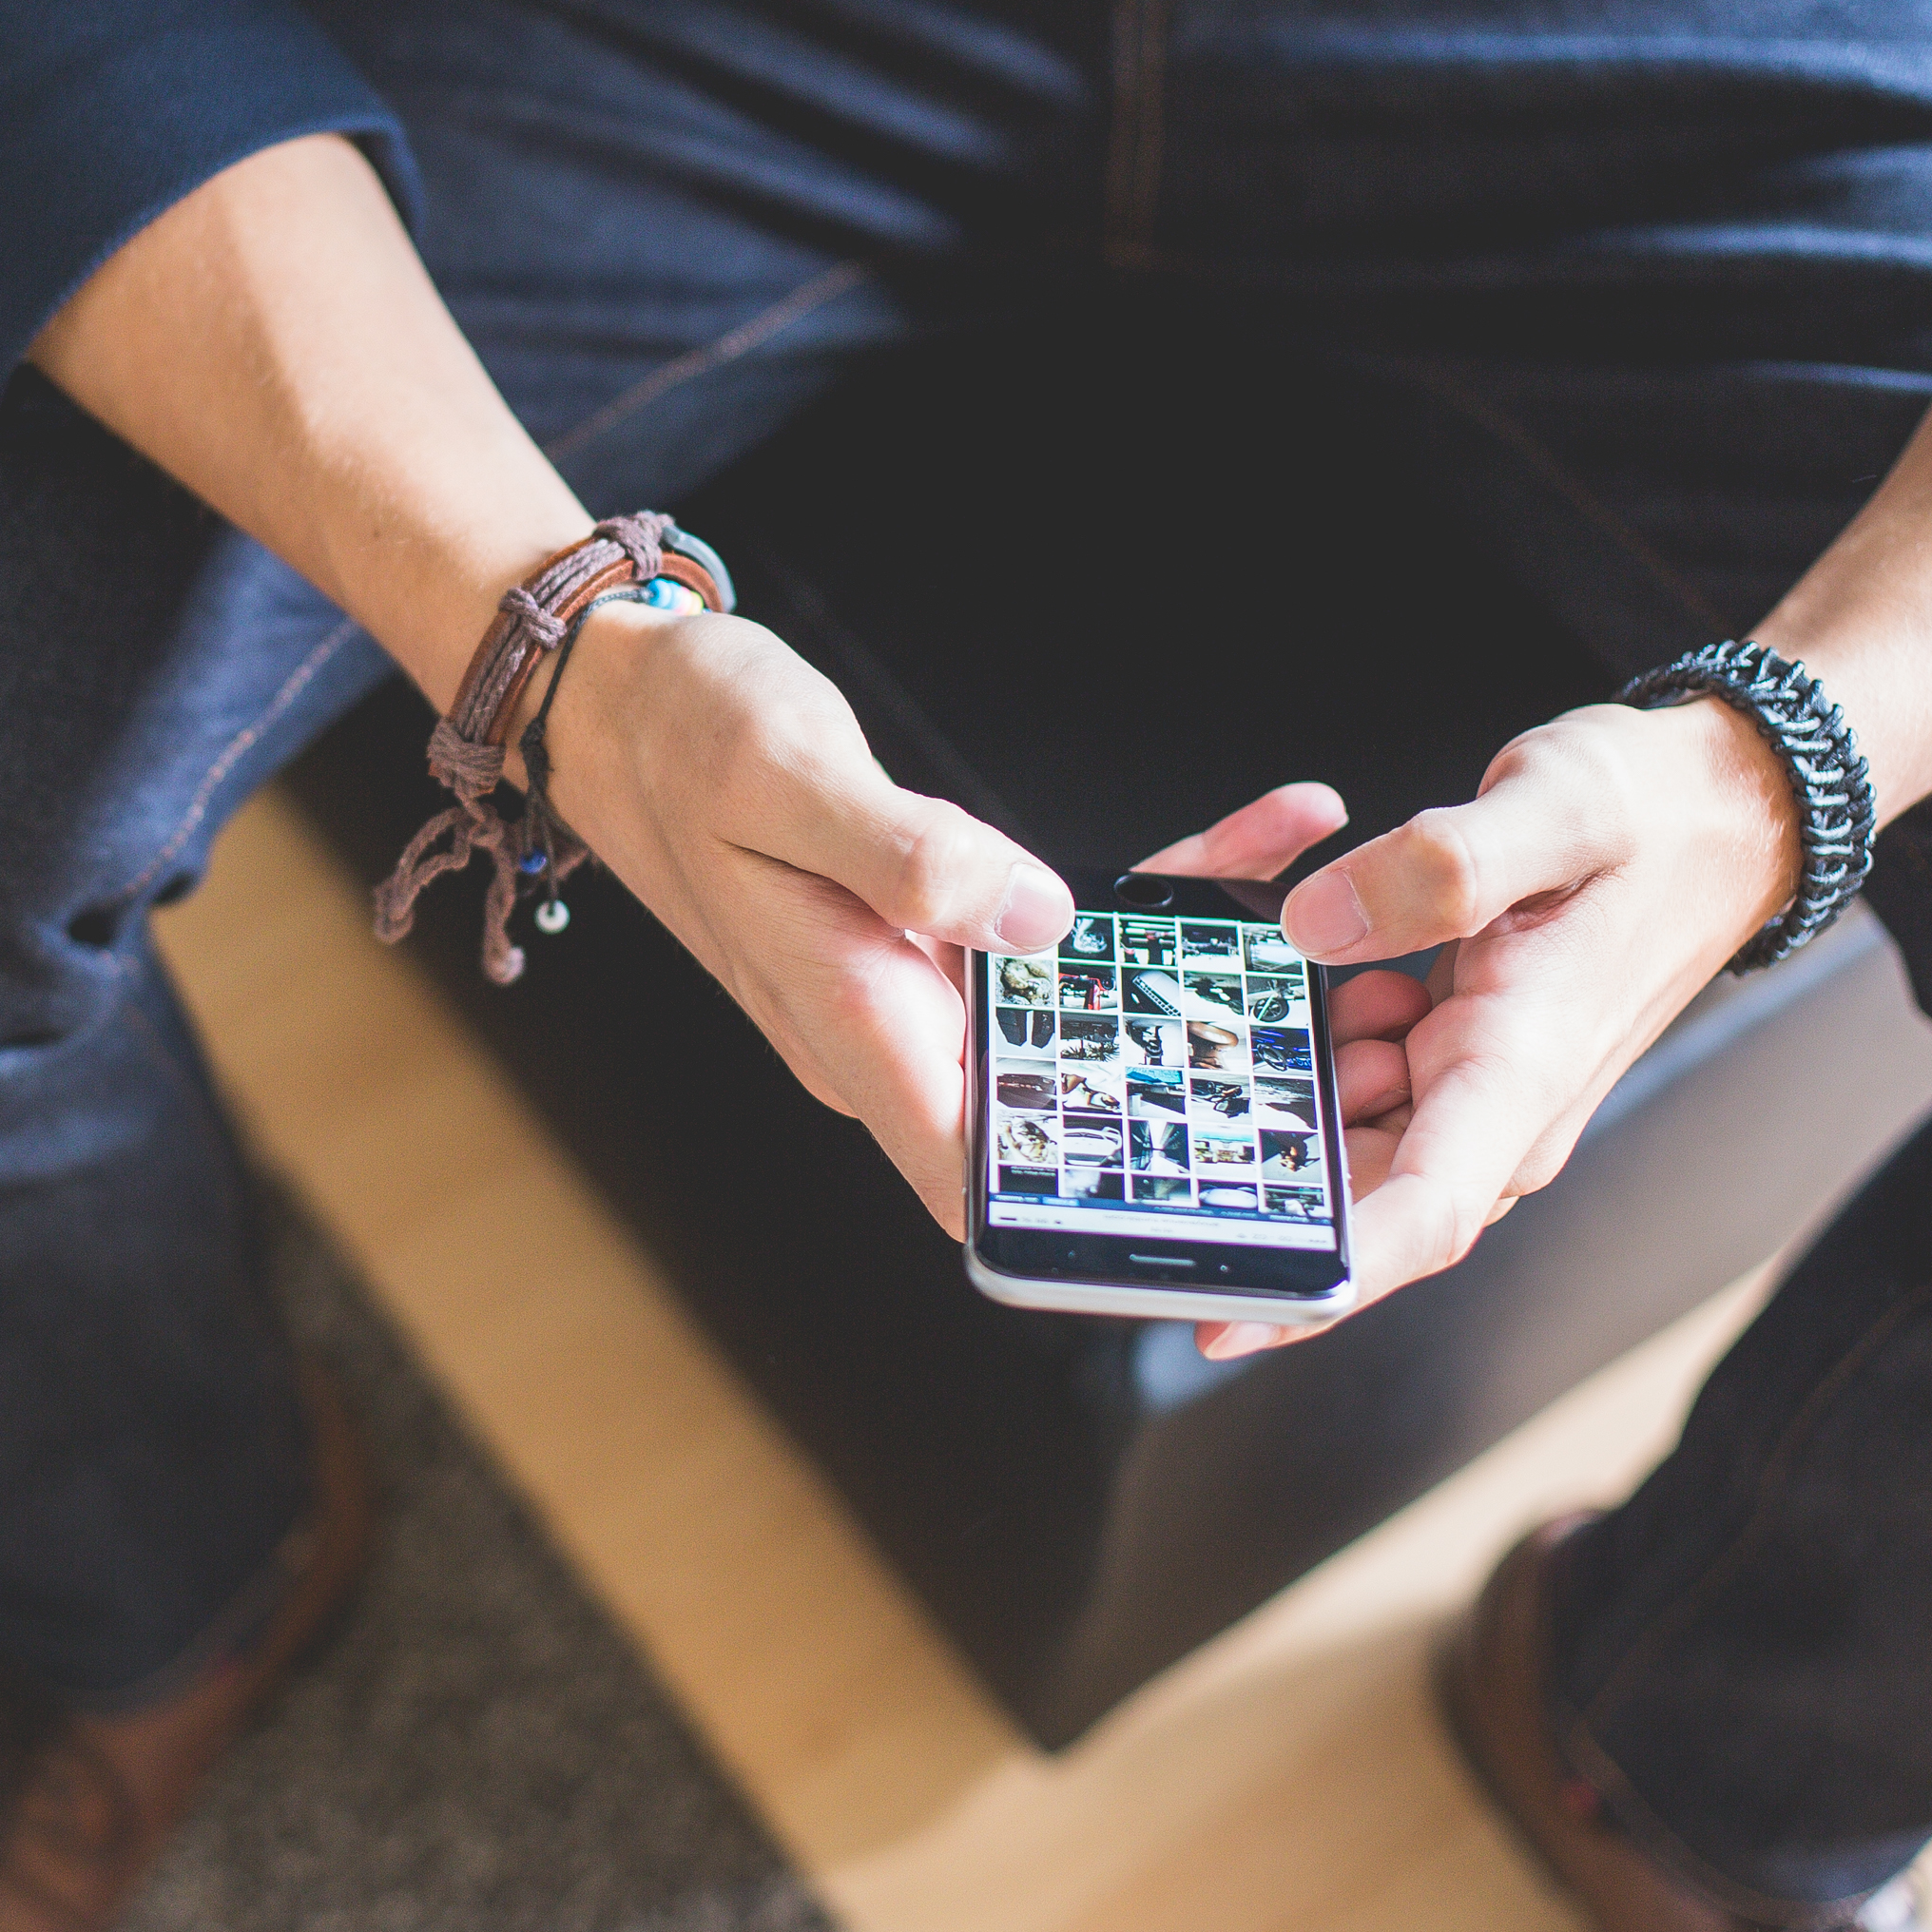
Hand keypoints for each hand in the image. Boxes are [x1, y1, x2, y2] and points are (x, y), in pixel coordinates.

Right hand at [541, 598, 1345, 1230]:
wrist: (616, 701)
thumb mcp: (787, 773)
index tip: (1205, 1229)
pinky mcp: (926, 943)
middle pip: (1052, 1116)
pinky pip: (1050, 959)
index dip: (1086, 1230)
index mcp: (848, 1020)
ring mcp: (907, 994)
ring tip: (1297, 905)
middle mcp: (881, 1033)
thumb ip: (907, 856)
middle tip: (1315, 1047)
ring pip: (1069, 1033)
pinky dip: (1135, 918)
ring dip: (1178, 990)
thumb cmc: (688, 735)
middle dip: (1181, 1097)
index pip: (978, 1181)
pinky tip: (1227, 857)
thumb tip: (1037, 921)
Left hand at [1194, 697, 1798, 1360]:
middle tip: (1167, 1121)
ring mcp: (1478, 1088)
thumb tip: (1314, 925)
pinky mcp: (1459, 1057)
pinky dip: (1318, 1040)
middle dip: (1257, 1187)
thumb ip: (1440, 866)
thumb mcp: (1557, 805)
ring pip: (1344, 1140)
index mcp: (1521, 1067)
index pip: (1422, 1215)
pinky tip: (1318, 961)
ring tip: (1261, 990)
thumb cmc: (1658, 815)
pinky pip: (1360, 1087)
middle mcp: (1499, 1106)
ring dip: (1286, 1088)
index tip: (1223, 1317)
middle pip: (1357, 1200)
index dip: (1321, 1283)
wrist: (1732, 811)